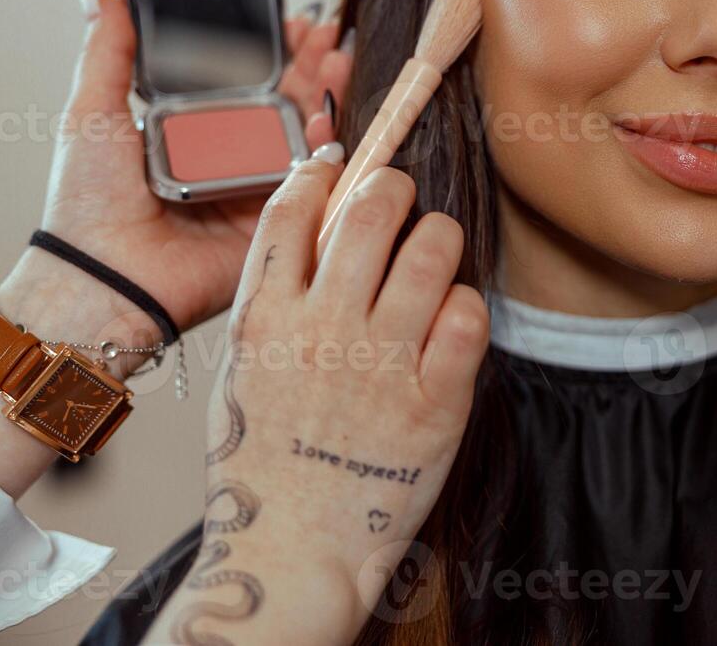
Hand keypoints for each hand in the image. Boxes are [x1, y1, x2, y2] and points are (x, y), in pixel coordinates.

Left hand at [0, 0, 351, 366]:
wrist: (106, 270)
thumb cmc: (89, 203)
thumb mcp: (93, 112)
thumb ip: (108, 52)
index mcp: (193, 129)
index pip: (245, 78)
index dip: (272, 49)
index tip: (291, 20)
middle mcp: (231, 155)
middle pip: (284, 99)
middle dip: (311, 62)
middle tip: (327, 30)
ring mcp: (258, 185)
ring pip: (305, 131)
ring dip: (327, 93)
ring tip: (337, 59)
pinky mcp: (277, 215)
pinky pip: (312, 177)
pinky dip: (326, 146)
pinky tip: (325, 115)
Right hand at [145, 156, 490, 644]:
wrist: (294, 549)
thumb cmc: (269, 459)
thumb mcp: (246, 370)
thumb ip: (275, 297)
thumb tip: (313, 219)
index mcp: (264, 320)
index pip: (292, 212)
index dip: (321, 174)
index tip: (338, 167)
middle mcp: (323, 332)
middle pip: (371, 211)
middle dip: (393, 188)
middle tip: (400, 201)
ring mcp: (382, 364)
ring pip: (433, 248)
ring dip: (438, 237)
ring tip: (432, 254)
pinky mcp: (437, 400)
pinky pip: (470, 312)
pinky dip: (465, 304)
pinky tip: (450, 320)